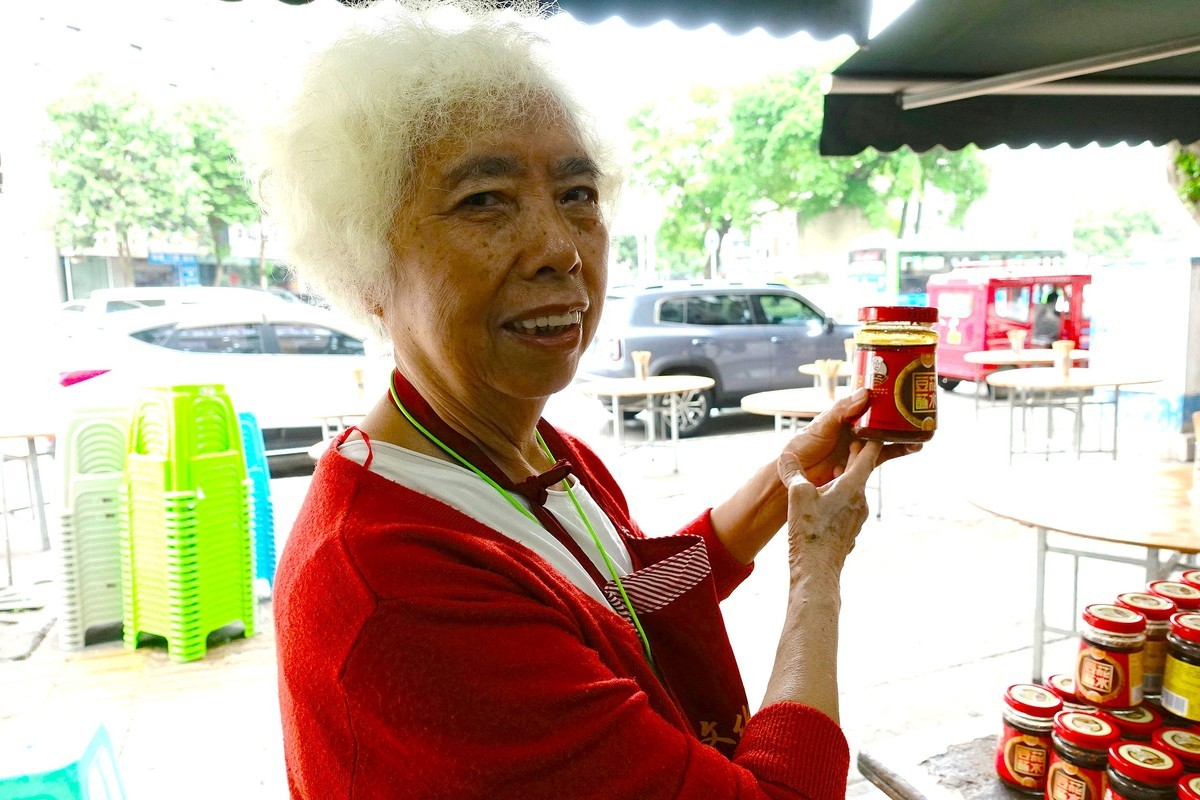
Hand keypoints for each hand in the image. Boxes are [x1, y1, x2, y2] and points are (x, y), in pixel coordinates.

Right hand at [778, 438, 881, 572]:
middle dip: (855, 457)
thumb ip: (793, 472)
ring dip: (844, 479)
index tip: (872, 427)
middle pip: (861, 472)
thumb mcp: (798, 495)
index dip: (869, 439)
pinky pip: (846, 508)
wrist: (817, 571)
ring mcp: (856, 519)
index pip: (868, 455)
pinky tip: (825, 503)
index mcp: (853, 487)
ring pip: (853, 491)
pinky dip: (839, 498)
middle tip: (850, 441)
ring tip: (833, 471)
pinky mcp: (849, 532)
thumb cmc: (811, 531)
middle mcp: (860, 501)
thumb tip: (785, 456)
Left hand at [782, 388, 919, 486]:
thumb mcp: (822, 424)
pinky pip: (884, 457)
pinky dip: (898, 452)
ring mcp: (860, 447)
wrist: (794, 477)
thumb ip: (842, 411)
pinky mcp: (862, 464)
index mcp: (845, 416)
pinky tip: (911, 448)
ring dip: (904, 438)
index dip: (886, 398)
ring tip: (921, 435)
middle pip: (883, 422)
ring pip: (887, 440)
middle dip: (902, 420)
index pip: (869, 403)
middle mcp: (855, 430)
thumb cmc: (802, 446)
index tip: (904, 392)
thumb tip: (866, 393)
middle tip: (920, 416)